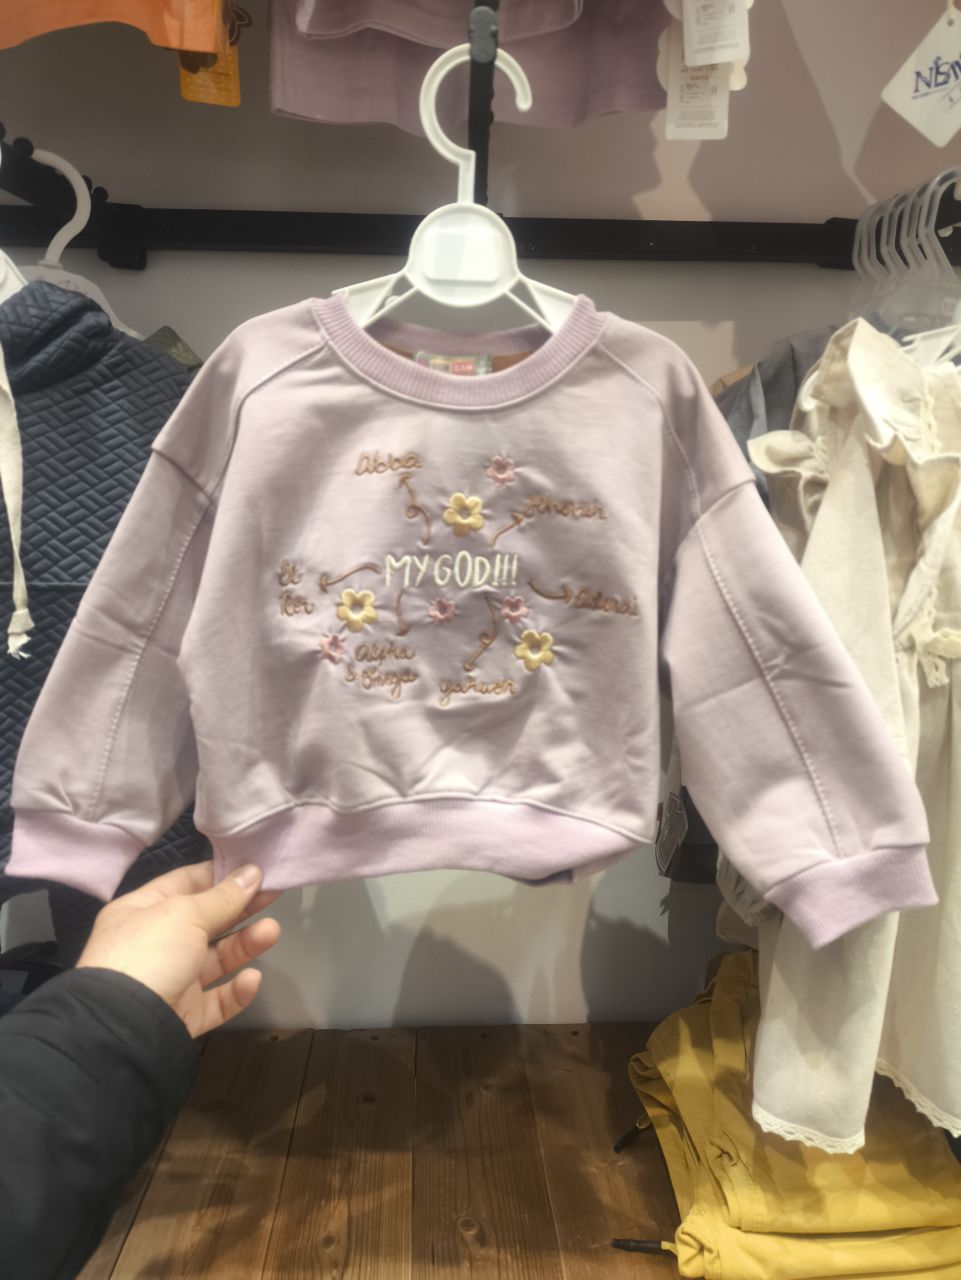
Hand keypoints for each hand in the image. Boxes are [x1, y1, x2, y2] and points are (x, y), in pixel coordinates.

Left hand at [77, 862, 281, 1037]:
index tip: (254, 867)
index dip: (219, 873)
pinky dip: (236, 990)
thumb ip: (223, 897)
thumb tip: (252, 873)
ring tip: (272, 931)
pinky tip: (251, 979)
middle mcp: (154, 944)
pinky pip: (216, 1000)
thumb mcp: (185, 915)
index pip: (185, 883)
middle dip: (240, 908)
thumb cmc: (148, 955)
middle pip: (205, 920)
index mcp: (141, 911)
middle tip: (274, 893)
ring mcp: (170, 981)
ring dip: (244, 945)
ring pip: (215, 960)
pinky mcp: (183, 1015)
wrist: (124, 1029)